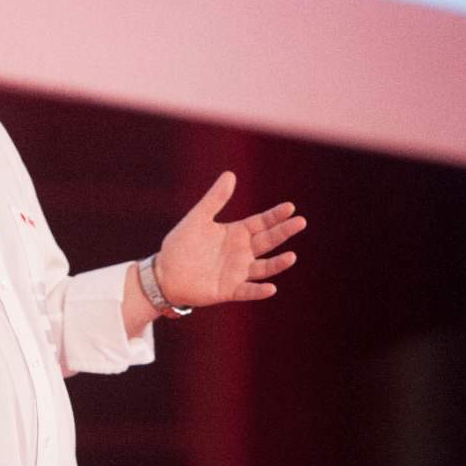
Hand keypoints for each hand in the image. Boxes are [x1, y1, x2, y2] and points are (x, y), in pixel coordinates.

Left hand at [158, 171, 304, 306]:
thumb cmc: (182, 244)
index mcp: (235, 233)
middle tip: (300, 222)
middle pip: (267, 241)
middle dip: (283, 232)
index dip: (275, 216)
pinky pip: (247, 291)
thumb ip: (214, 199)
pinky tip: (270, 288)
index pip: (261, 223)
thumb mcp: (198, 218)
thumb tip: (230, 174)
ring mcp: (237, 272)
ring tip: (291, 256)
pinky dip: (258, 291)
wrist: (165, 273)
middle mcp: (241, 252)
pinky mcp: (229, 290)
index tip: (290, 207)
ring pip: (263, 267)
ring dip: (277, 264)